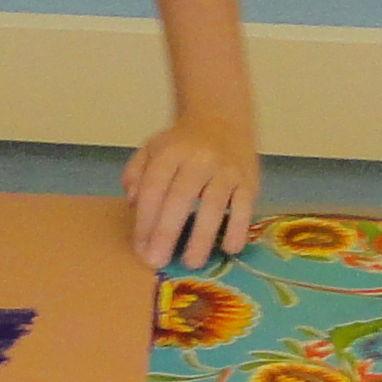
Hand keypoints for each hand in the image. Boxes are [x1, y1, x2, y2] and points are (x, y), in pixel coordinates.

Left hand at [125, 113, 260, 268]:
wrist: (222, 118)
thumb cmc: (181, 142)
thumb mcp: (152, 149)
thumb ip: (135, 173)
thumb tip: (132, 203)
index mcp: (170, 151)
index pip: (154, 188)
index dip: (145, 220)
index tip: (140, 248)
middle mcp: (199, 158)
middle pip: (180, 198)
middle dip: (166, 233)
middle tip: (157, 262)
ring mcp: (226, 169)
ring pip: (214, 205)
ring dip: (202, 237)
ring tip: (191, 263)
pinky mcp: (249, 179)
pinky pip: (245, 206)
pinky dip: (238, 228)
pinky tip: (229, 249)